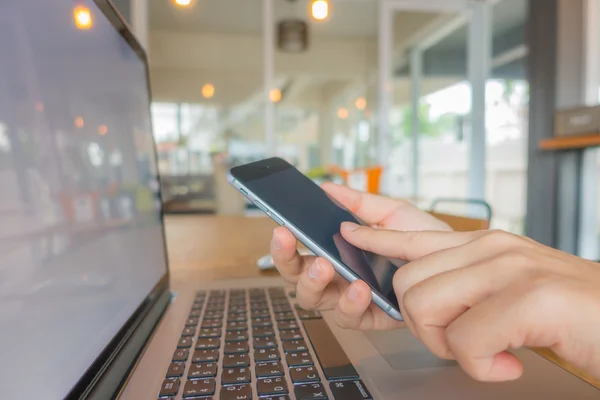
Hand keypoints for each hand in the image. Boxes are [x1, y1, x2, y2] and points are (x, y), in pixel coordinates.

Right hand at [271, 183, 449, 329]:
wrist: (456, 262)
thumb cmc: (423, 237)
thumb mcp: (392, 212)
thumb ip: (359, 202)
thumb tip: (327, 187)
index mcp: (336, 250)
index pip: (299, 249)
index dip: (284, 242)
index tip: (281, 227)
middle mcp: (337, 276)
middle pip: (296, 276)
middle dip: (287, 260)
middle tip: (291, 242)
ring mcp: (352, 298)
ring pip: (314, 300)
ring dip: (313, 282)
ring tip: (326, 265)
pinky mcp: (372, 318)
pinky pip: (349, 318)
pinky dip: (350, 303)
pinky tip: (360, 286)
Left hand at [341, 223, 599, 381]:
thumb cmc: (574, 319)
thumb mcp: (513, 295)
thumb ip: (471, 290)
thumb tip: (429, 305)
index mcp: (487, 247)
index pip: (413, 236)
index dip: (376, 238)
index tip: (348, 231)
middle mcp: (494, 249)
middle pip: (408, 286)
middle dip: (426, 328)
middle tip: (469, 344)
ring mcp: (512, 269)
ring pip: (426, 308)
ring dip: (453, 347)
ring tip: (493, 352)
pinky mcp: (532, 298)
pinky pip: (467, 342)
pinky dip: (482, 367)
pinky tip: (510, 363)